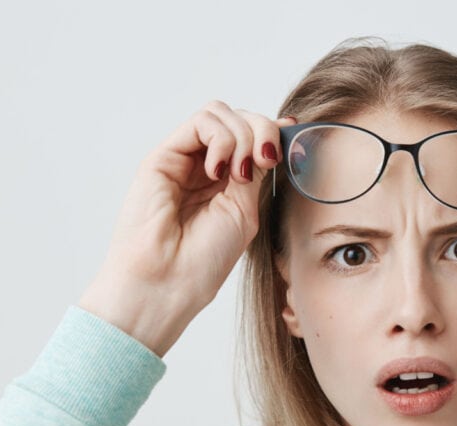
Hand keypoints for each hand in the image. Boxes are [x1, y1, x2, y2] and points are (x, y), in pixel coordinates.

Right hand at [79, 100, 295, 356]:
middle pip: (240, 118)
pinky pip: (201, 122)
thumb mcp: (244, 208)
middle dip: (263, 132)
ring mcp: (184, 158)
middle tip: (264, 162)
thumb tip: (279, 128)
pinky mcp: (164, 155)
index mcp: (228, 181)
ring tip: (237, 174)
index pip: (253, 136)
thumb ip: (257, 169)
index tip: (293, 134)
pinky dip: (221, 140)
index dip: (274, 130)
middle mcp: (205, 165)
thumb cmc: (204, 258)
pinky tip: (217, 172)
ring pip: (221, 113)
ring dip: (242, 137)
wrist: (168, 280)